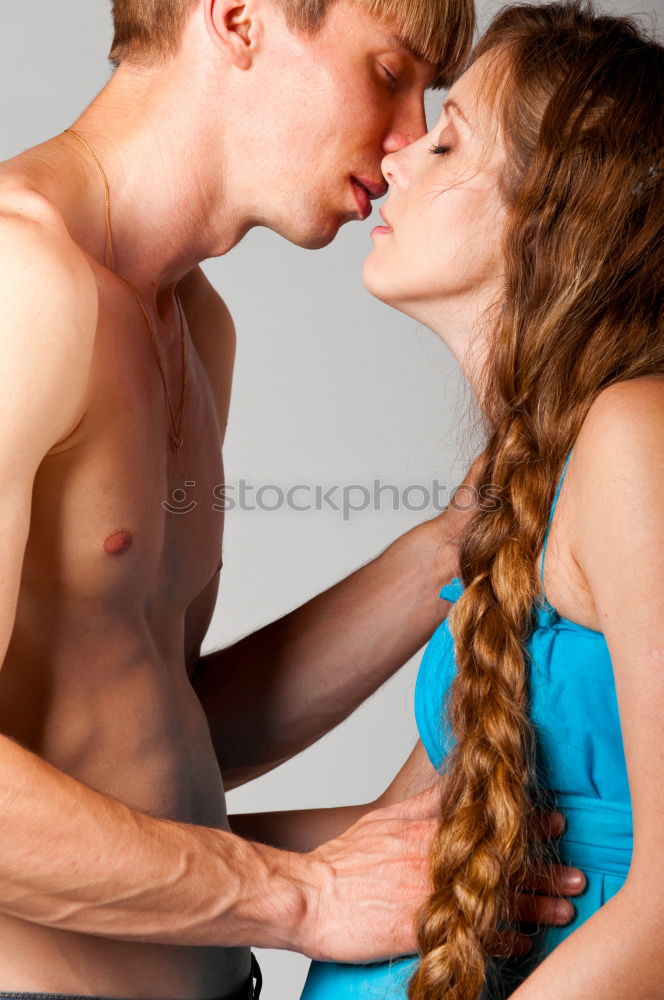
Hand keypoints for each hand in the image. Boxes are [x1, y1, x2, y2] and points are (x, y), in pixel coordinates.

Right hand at [299, 789, 584, 962]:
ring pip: (494, 897)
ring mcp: (429, 892)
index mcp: (425, 828)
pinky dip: (502, 939)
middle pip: (499, 860)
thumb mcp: (384, 818)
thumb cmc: (344, 860)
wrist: (309, 895)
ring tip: (563, 907)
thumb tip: (454, 780)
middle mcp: (433, 857)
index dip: (524, 822)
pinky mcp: (422, 927)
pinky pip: (472, 934)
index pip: (486, 819)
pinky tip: (523, 943)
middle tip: (575, 874)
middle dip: (542, 867)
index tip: (553, 823)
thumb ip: (423, 802)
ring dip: (534, 903)